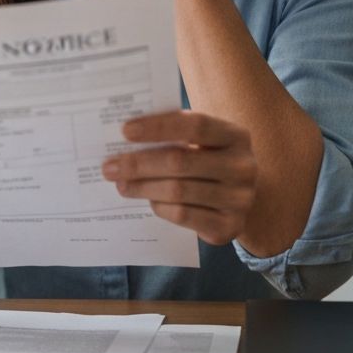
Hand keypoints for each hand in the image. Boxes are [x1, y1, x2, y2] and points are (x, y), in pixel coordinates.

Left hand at [101, 111, 256, 246]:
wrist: (238, 197)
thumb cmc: (208, 159)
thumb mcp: (201, 142)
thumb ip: (173, 134)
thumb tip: (125, 134)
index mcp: (236, 136)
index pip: (195, 125)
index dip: (158, 127)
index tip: (125, 130)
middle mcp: (243, 166)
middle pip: (180, 161)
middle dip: (139, 163)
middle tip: (109, 166)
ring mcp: (240, 199)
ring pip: (178, 191)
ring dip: (142, 187)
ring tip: (120, 183)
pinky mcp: (230, 227)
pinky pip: (183, 215)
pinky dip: (159, 206)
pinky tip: (147, 200)